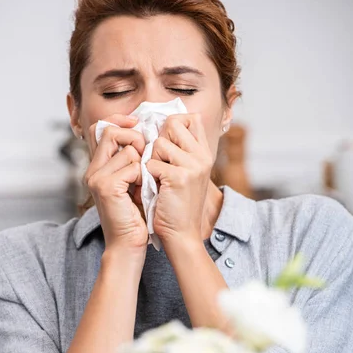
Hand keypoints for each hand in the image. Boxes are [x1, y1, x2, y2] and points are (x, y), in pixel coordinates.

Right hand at [84, 114, 147, 254]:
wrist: (127, 244)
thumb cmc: (134, 216)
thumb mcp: (132, 182)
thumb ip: (131, 160)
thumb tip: (143, 133)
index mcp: (97, 167)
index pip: (100, 128)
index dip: (119, 120)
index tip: (137, 124)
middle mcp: (92, 170)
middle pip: (110, 131)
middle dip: (133, 136)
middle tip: (144, 154)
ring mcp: (97, 178)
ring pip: (126, 148)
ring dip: (142, 162)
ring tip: (143, 181)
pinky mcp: (106, 187)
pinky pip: (132, 166)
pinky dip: (143, 176)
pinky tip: (142, 191)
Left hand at [146, 113, 212, 245]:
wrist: (181, 234)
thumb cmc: (176, 204)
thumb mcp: (184, 172)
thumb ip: (178, 150)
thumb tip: (158, 124)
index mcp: (205, 153)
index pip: (191, 118)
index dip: (173, 125)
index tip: (165, 144)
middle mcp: (203, 156)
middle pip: (173, 123)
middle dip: (159, 140)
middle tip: (160, 163)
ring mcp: (193, 165)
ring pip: (158, 143)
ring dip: (151, 160)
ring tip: (158, 179)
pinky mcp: (179, 177)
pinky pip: (150, 163)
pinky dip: (147, 177)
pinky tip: (155, 189)